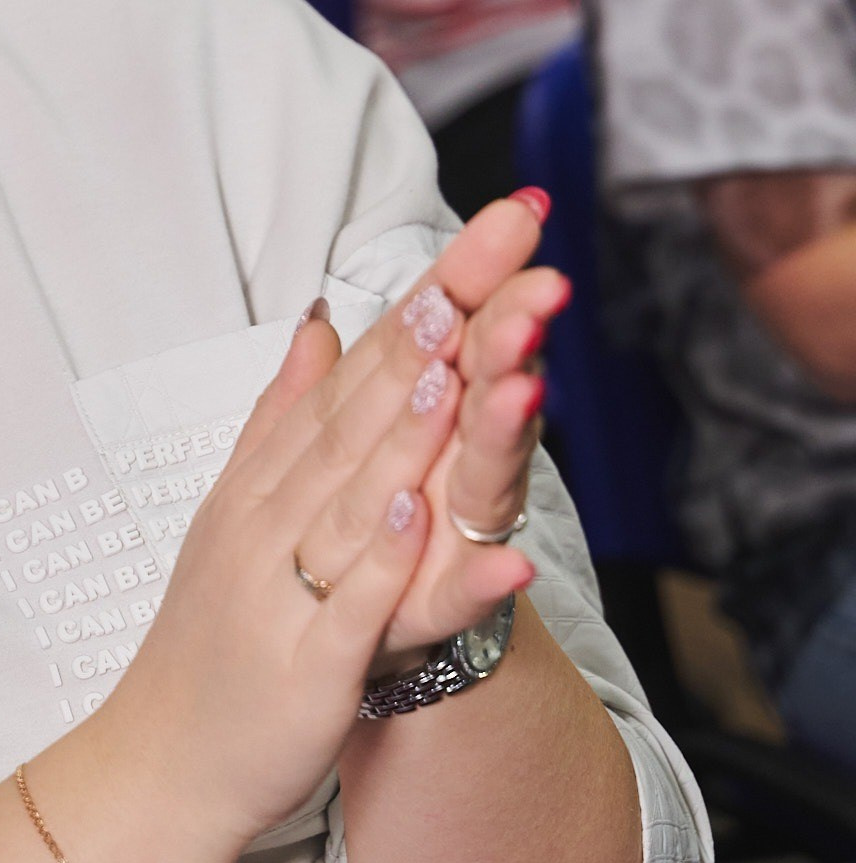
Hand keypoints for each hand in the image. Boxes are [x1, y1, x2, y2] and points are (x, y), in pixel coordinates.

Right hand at [116, 193, 548, 851]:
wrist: (160, 763)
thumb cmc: (214, 639)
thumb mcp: (240, 505)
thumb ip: (284, 414)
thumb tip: (321, 320)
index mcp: (269, 479)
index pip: (354, 372)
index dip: (423, 302)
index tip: (486, 233)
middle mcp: (274, 517)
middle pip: (360, 412)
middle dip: (432, 331)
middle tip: (492, 256)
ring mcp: (288, 587)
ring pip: (354, 494)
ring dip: (407, 428)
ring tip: (464, 363)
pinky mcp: (307, 663)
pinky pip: (357, 606)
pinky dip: (389, 560)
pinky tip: (423, 516)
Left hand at [371, 218, 566, 655]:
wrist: (345, 654)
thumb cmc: (352, 546)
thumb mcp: (335, 450)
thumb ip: (342, 385)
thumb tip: (322, 309)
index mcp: (423, 418)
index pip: (450, 328)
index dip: (480, 271)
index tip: (521, 208)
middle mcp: (451, 465)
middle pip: (482, 387)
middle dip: (508, 335)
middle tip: (539, 285)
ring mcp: (454, 535)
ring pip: (487, 474)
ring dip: (504, 431)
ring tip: (522, 387)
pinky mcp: (442, 610)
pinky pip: (469, 594)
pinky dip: (486, 579)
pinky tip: (511, 563)